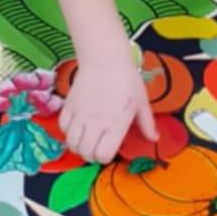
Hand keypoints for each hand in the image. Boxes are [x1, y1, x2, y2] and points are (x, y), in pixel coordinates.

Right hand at [59, 50, 157, 165]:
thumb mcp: (142, 102)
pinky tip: (77, 127)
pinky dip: (68, 132)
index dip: (105, 158)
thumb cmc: (126, 78)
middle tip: (97, 148)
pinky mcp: (69, 106)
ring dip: (78, 146)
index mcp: (115, 124)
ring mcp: (79, 115)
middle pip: (85, 153)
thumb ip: (147, 124)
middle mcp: (95, 123)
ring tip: (86, 140)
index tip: (109, 150)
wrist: (105, 58)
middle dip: (91, 156)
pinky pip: (62, 128)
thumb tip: (154, 139)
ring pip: (71, 144)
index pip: (103, 155)